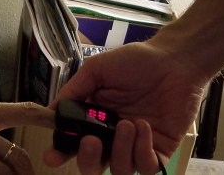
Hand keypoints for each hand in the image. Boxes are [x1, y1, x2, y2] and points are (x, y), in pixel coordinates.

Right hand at [46, 41, 210, 174]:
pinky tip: (144, 126)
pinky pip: (147, 167)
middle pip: (94, 166)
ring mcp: (137, 145)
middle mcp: (113, 137)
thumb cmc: (135, 62)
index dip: (61, 153)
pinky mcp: (161, 150)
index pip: (74, 143)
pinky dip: (142, 151)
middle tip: (92, 142)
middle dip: (89, 160)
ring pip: (120, 170)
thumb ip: (74, 91)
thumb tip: (49, 111)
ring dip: (121, 150)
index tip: (52, 156)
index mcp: (95, 119)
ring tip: (127, 124)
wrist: (174, 61)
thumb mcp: (97, 70)